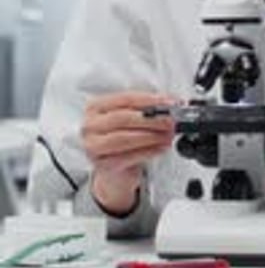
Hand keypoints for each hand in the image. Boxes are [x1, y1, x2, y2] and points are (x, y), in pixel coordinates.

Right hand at [82, 91, 177, 214]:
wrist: (114, 169)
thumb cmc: (123, 136)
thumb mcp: (130, 118)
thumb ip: (146, 109)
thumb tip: (170, 104)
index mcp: (95, 106)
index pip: (125, 99)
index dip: (150, 100)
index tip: (169, 103)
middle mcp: (90, 125)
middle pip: (123, 118)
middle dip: (151, 119)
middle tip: (170, 120)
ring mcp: (93, 146)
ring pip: (123, 138)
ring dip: (150, 136)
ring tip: (167, 135)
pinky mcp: (102, 165)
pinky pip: (128, 157)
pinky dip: (148, 151)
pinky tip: (161, 147)